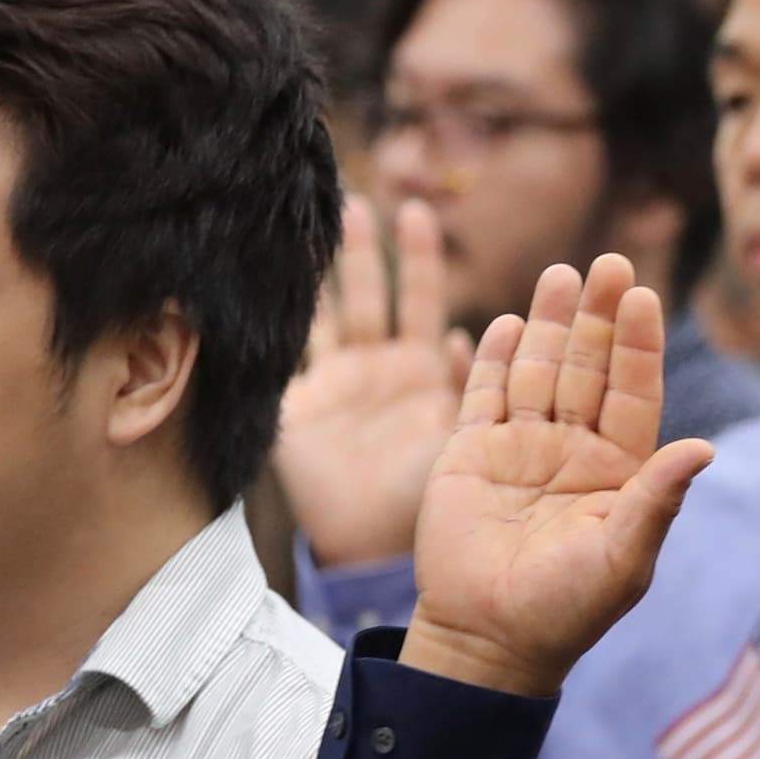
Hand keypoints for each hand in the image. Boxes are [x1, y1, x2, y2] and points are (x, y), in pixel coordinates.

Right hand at [274, 197, 473, 567]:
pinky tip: (284, 264)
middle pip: (404, 295)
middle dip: (404, 254)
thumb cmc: (436, 513)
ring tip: (348, 207)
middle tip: (407, 202)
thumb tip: (474, 336)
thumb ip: (472, 397)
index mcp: (442, 381)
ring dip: (351, 261)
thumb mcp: (471, 453)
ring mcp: (352, 381)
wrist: (373, 556)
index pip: (446, 310)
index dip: (438, 269)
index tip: (431, 214)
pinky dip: (295, 305)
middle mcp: (398, 372)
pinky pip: (301, 340)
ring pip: (351, 303)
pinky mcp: (308, 397)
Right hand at [398, 255, 713, 697]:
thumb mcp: (622, 558)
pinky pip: (484, 393)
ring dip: (548, 323)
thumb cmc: (566, 610)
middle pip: (588, 367)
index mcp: (618, 469)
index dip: (638, 345)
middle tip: (608, 262)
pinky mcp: (470, 453)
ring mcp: (520, 446)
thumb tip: (705, 447)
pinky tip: (506, 321)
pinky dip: (493, 358)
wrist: (488, 641)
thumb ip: (657, 500)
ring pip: (538, 369)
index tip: (644, 297)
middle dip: (597, 317)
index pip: (634, 392)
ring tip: (560, 273)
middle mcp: (572, 448)